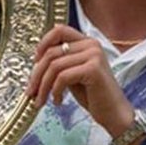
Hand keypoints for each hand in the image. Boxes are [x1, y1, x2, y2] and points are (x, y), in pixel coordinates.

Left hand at [28, 24, 134, 139]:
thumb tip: (36, 61)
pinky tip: (58, 101)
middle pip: (51, 52)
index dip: (42, 44)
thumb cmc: (94, 97)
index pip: (59, 30)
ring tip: (41, 101)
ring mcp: (93, 55)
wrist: (114, 114)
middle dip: (36, 74)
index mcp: (86, 42)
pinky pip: (63, 77)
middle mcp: (91, 44)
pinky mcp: (93, 69)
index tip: (34, 63)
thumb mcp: (73, 76)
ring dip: (43, 86)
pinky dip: (55, 91)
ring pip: (54, 66)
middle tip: (31, 92)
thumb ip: (60, 64)